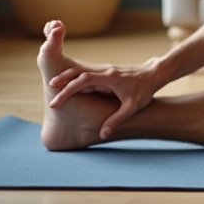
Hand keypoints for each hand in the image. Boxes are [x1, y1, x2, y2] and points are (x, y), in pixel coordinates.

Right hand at [48, 57, 164, 140]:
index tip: (56, 101)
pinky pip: (88, 72)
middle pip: (79, 71)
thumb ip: (116, 120)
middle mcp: (105, 70)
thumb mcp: (132, 107)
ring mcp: (105, 69)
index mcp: (110, 78)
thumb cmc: (144, 90)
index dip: (68, 90)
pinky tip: (68, 82)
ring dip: (68, 76)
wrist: (154, 73)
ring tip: (53, 85)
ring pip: (82, 70)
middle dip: (63, 79)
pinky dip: (76, 76)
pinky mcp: (106, 71)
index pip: (83, 81)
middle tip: (49, 87)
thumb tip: (103, 134)